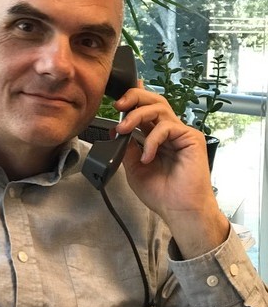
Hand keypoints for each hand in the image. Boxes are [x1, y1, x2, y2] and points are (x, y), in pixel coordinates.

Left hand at [114, 86, 228, 258]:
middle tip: (118, 105)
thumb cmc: (162, 194)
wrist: (179, 210)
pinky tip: (147, 157)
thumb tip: (114, 131)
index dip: (133, 100)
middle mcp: (170, 131)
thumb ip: (126, 148)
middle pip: (155, 100)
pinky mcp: (191, 138)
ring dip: (136, 116)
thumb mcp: (134, 168)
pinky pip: (167, 127)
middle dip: (135, 97)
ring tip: (123, 130)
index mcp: (157, 136)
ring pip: (159, 108)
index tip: (117, 104)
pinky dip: (152, 140)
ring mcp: (181, 133)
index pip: (146, 109)